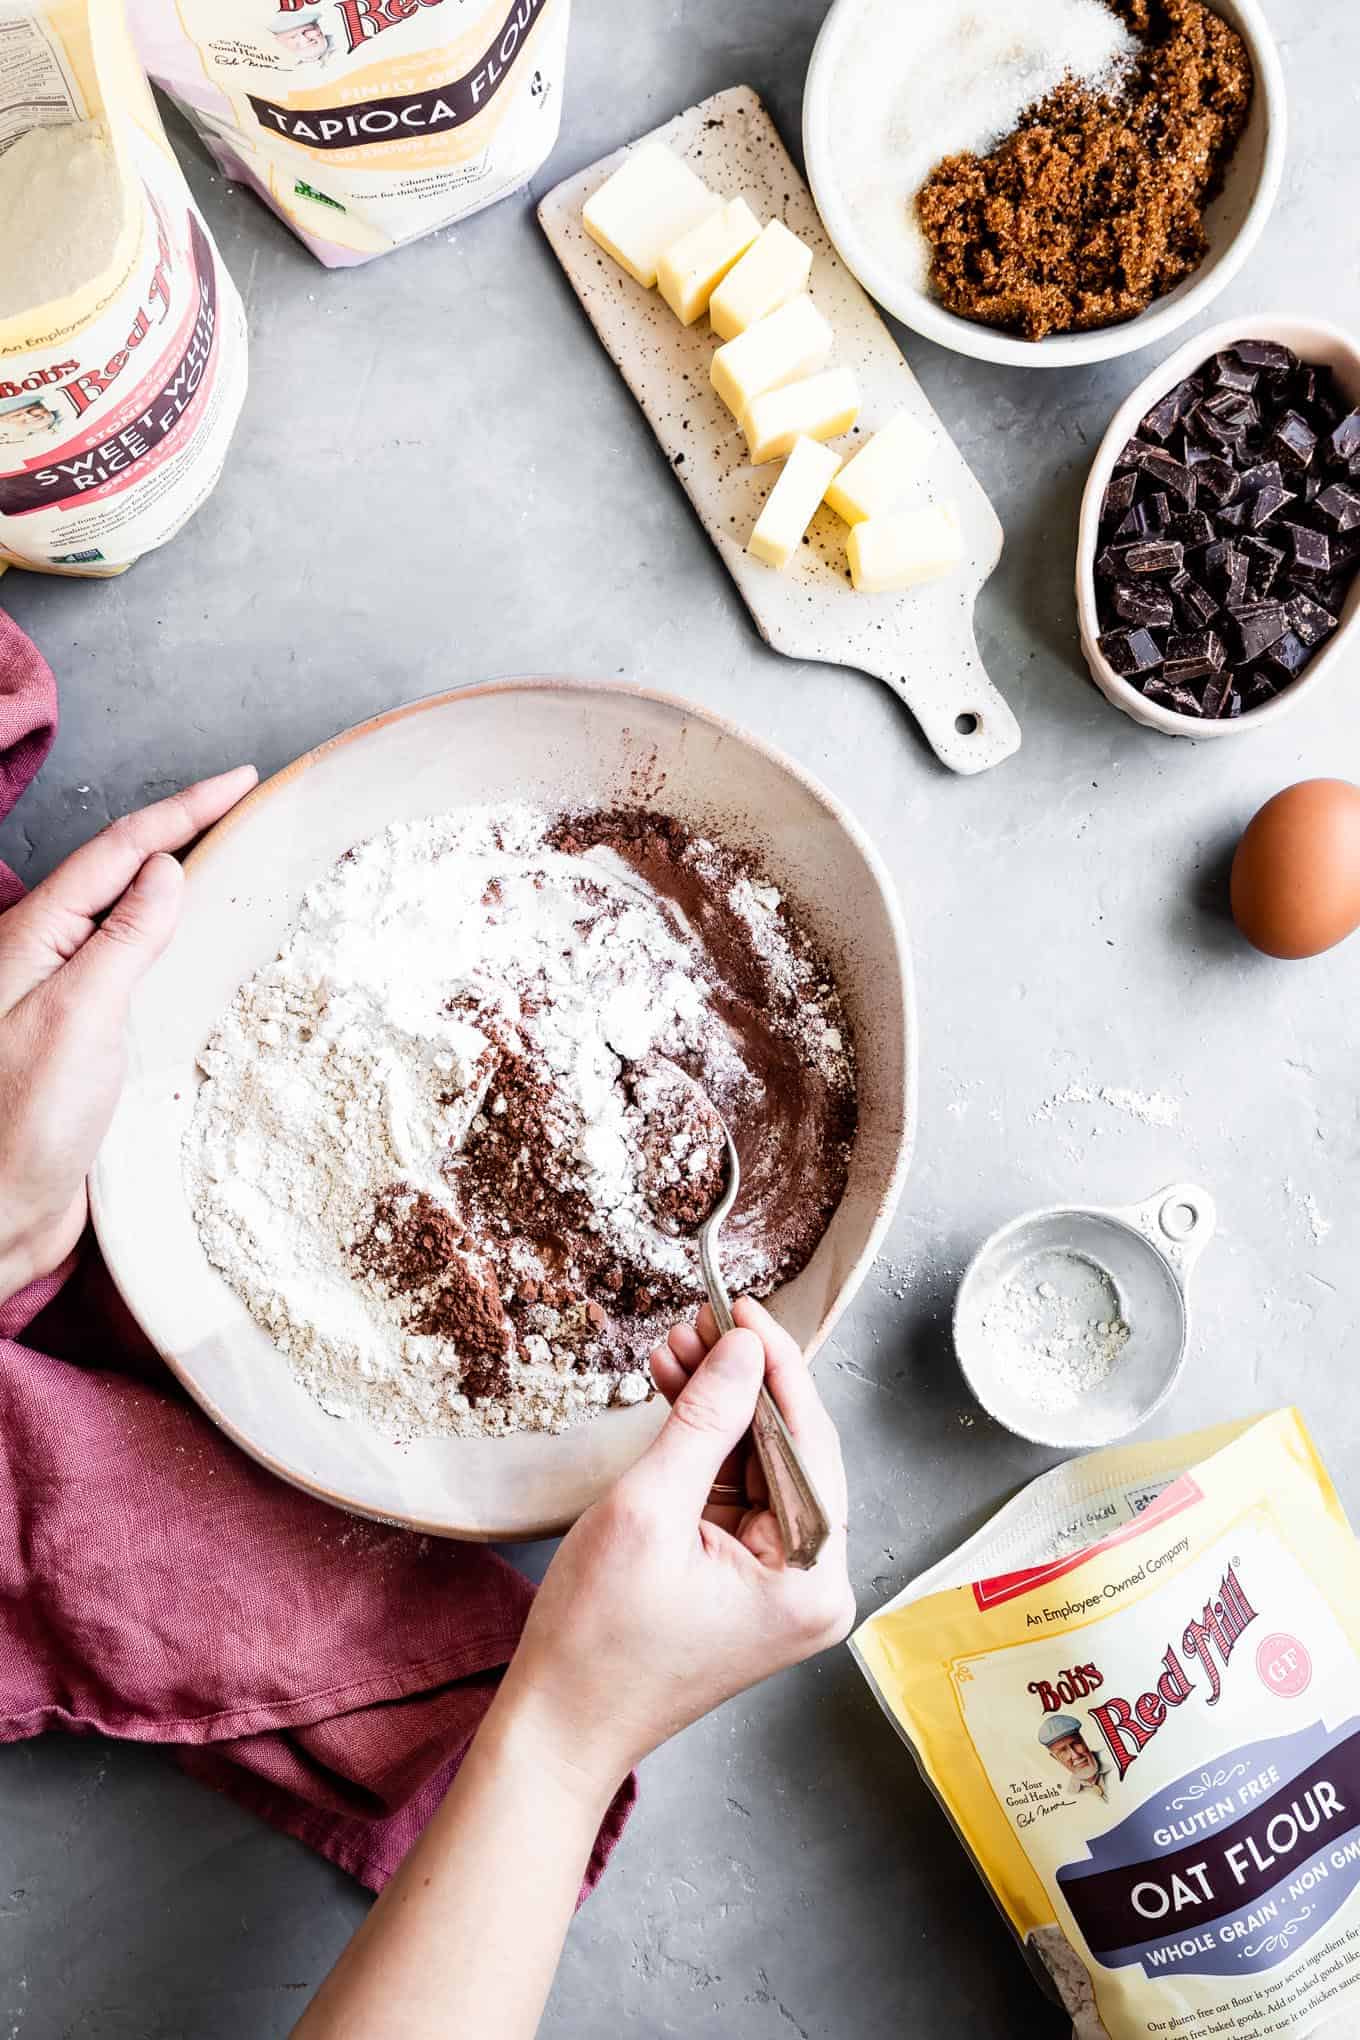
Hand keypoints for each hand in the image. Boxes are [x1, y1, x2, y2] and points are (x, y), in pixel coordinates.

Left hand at [0, 766, 257, 1299]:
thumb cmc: (18, 1126)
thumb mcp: (78, 1017)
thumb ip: (124, 939)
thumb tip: (166, 870)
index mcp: (32, 938)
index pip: (119, 851)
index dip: (183, 809)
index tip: (243, 782)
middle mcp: (42, 959)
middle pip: (121, 873)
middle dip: (183, 832)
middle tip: (248, 809)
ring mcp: (61, 999)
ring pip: (129, 920)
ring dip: (182, 887)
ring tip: (235, 865)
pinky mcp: (81, 1041)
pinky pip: (134, 972)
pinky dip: (176, 946)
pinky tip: (201, 951)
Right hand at [497, 1296, 854, 1799]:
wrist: (556, 1726)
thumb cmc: (596, 1639)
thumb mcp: (649, 1508)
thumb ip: (705, 1419)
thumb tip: (743, 1348)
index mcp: (813, 1578)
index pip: (810, 1443)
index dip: (775, 1366)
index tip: (742, 1309)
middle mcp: (815, 1585)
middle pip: (789, 1453)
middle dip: (739, 1384)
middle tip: (697, 1323)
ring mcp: (783, 1588)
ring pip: (760, 1467)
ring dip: (717, 1410)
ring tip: (673, 1351)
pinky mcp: (748, 1586)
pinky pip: (737, 1497)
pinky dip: (705, 1452)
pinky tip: (675, 1400)